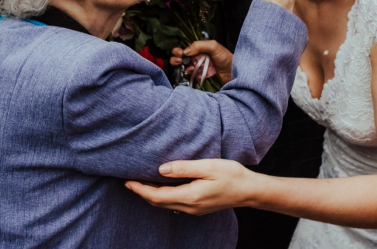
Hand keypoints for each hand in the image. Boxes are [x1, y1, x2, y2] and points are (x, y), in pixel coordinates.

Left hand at [125, 159, 257, 215]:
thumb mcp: (208, 167)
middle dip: (141, 193)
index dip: (140, 189)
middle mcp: (189, 207)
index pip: (157, 196)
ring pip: (165, 204)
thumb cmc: (231, 175)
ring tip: (140, 183)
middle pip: (158, 202)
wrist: (250, 190)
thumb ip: (184, 168)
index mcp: (190, 196)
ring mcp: (194, 209)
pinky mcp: (198, 207)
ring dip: (151, 195)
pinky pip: (174, 204)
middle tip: (127, 181)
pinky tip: (160, 186)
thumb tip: (161, 170)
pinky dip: (162, 196)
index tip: (127, 181)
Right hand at [170, 41, 232, 82]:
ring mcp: (196, 69)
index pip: (184, 48)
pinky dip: (188, 73)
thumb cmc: (225, 58)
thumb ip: (199, 45)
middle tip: (180, 59)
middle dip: (175, 58)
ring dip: (180, 65)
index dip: (178, 50)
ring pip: (181, 67)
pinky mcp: (197, 78)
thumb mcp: (214, 46)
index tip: (180, 52)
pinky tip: (193, 71)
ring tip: (186, 65)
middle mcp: (195, 58)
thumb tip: (185, 51)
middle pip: (179, 58)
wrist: (233, 73)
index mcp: (198, 49)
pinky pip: (188, 76)